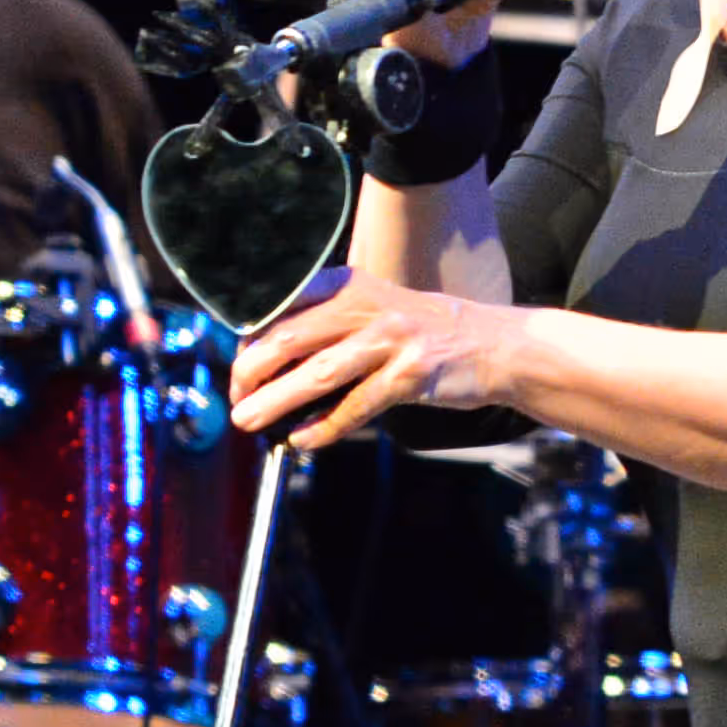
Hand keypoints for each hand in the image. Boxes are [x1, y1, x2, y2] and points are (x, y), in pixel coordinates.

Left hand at [229, 267, 509, 449]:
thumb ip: (328, 326)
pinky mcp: (411, 375)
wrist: (493, 343)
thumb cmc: (423, 332)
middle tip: (234, 399)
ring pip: (318, 373)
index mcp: (348, 286)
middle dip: (252, 372)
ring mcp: (390, 340)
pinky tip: (302, 440)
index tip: (236, 369)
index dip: (251, 339)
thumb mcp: (374, 310)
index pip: (284, 306)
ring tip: (249, 420)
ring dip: (276, 401)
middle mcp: (366, 307)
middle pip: (291, 337)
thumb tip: (270, 365)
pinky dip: (324, 427)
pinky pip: (356, 405)